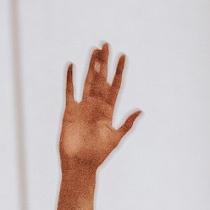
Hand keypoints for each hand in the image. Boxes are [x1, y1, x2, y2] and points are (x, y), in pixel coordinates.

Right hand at [59, 43, 140, 175]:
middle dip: (104, 63)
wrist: (79, 165)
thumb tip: (140, 110)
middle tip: (106, 44)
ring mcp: (82, 107)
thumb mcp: (115, 139)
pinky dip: (70, 79)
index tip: (123, 56)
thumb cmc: (98, 156)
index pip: (115, 87)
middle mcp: (96, 106)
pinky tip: (71, 65)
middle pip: (101, 79)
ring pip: (87, 81)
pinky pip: (70, 91)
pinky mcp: (69, 111)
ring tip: (94, 50)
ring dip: (90, 66)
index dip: (119, 72)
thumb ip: (127, 124)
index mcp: (108, 112)